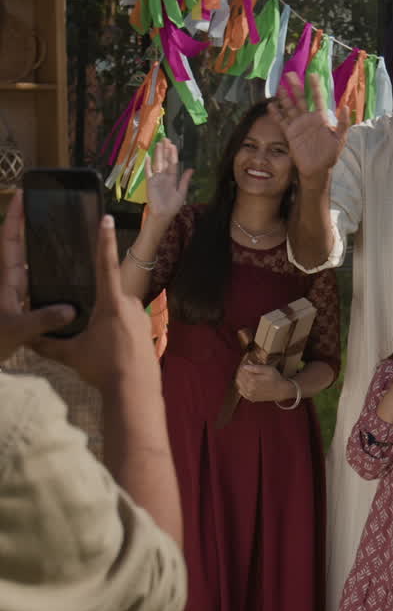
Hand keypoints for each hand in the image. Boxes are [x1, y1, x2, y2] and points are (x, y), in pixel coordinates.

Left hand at [0, 191, 74, 360]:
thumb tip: (70, 309)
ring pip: (28, 264)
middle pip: (19, 246)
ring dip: (40, 249)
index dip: (15, 217)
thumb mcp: (17, 331)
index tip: (23, 196)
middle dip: (30, 226)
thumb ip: (43, 320)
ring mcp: (14, 293)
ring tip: (63, 237)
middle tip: (50, 211)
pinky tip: (65, 276)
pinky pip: (35, 283)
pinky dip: (47, 274)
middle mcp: (10, 281)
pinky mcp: (19, 305)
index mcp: (7, 280)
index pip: (10, 240)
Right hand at [35, 215, 159, 392]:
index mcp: (111, 303)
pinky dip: (118, 336)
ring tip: (101, 350)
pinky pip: (128, 325)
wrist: (136, 392)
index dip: (104, 240)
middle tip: (91, 337)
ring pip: (118, 312)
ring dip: (107, 326)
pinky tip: (113, 354)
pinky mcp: (148, 329)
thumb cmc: (103, 369)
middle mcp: (130, 304)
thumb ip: (48, 344)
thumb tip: (26, 339)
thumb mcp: (71, 356)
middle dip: (96, 312)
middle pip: (108, 296)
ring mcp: (142, 316)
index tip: (107, 218)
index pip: (105, 265)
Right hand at [145, 137, 193, 220]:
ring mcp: (156, 178)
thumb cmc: (173, 205)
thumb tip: (191, 169)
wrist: (163, 214)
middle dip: (165, 150)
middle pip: (164, 161)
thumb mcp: (182, 192)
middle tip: (165, 139)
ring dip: (157, 154)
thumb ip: (185, 180)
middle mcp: (164, 176)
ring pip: (157, 163)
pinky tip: (147, 156)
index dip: (172, 154)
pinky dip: (147, 165)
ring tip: (158, 144)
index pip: (173, 163)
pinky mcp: (149, 182)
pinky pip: (148, 172)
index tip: (173, 145)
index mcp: (173, 178)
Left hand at [234, 363, 292, 402]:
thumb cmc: (276, 379)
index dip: (243, 366)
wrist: (281, 391)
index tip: (246, 363)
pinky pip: (241, 391)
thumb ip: (256, 367)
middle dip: (241, 372)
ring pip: (239, 384)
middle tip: (246, 368)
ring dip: (241, 379)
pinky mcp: (251, 398)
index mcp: (253, 380)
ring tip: (247, 375)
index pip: (242, 371)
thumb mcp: (268, 369)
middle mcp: (249, 388)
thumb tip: (244, 366)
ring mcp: (250, 394)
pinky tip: (247, 383)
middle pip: (239, 377)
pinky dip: (242, 386)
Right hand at [271, 73, 349, 179]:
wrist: (317, 169)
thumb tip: (346, 107)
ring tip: (279, 86)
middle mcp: (308, 119)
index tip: (312, 75)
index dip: (315, 86)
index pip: (318, 98)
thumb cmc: (330, 155)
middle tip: (289, 74)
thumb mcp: (340, 139)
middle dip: (295, 87)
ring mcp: (298, 125)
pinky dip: (276, 114)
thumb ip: (343, 123)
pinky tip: (271, 105)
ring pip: (290, 107)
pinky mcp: (290, 134)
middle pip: (301, 99)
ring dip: (284, 97)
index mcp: (321, 118)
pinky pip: (282, 121)